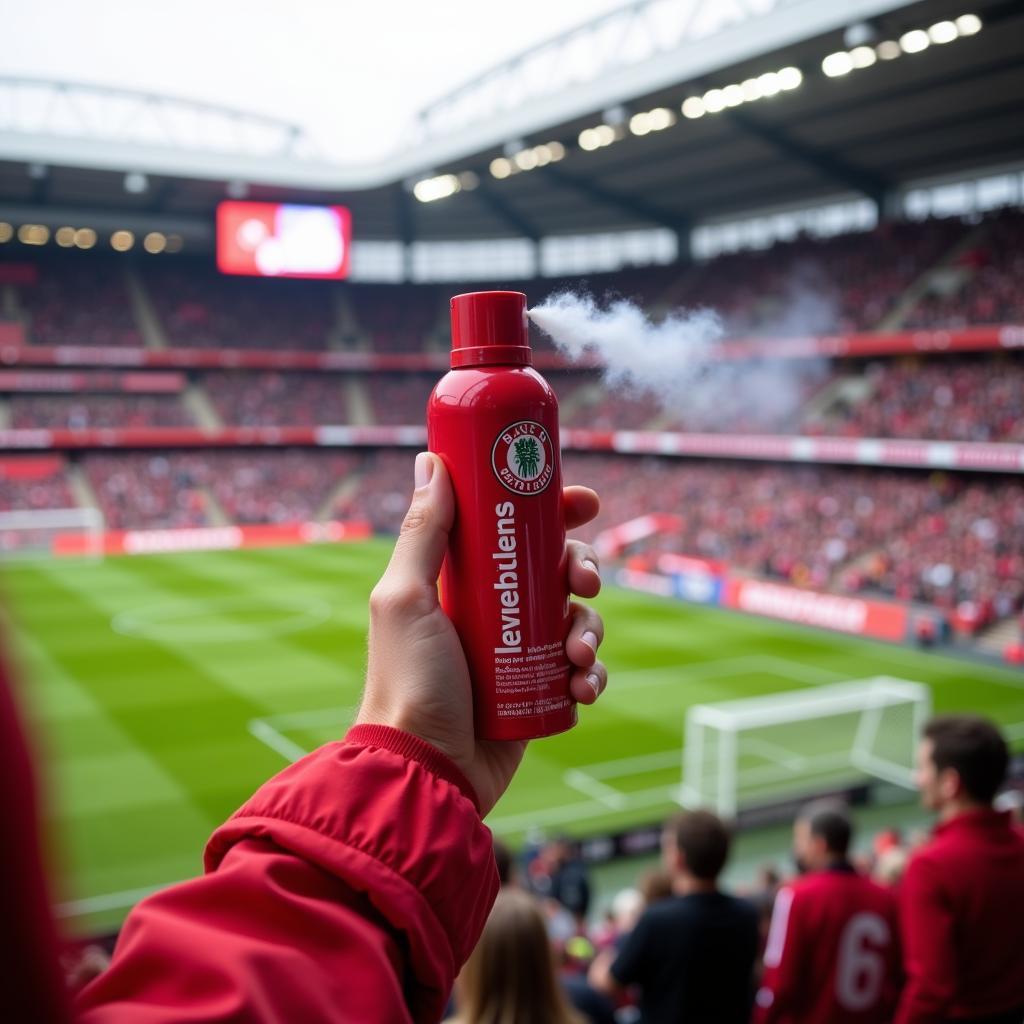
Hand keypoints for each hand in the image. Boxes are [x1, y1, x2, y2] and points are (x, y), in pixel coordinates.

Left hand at [356, 451, 604, 815]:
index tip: (583, 502)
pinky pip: (583, 670)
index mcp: (464, 580)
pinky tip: (581, 688)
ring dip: (591, 628)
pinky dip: (592, 675)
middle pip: (557, 568)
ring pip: (579, 617)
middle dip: (583, 566)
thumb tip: (431, 459)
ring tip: (577, 655)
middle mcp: (495, 610)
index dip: (553, 510)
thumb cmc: (408, 682)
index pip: (515, 529)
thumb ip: (423, 532)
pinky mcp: (540, 692)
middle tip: (585, 580)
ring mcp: (519, 651)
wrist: (425, 771)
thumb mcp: (406, 598)